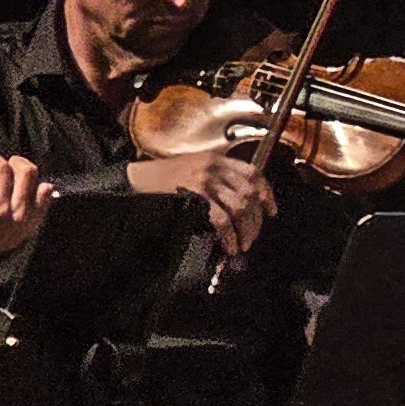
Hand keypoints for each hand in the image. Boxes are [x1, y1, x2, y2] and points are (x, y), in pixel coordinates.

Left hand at [0, 148, 56, 291]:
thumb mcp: (17, 234)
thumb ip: (32, 212)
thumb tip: (46, 187)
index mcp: (29, 221)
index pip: (44, 189)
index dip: (33, 175)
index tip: (20, 170)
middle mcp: (18, 213)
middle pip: (27, 173)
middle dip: (17, 161)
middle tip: (5, 160)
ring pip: (4, 168)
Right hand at [126, 144, 276, 260]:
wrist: (133, 180)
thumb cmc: (162, 180)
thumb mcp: (193, 170)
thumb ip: (217, 181)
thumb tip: (240, 210)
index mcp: (216, 159)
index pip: (253, 173)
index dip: (266, 193)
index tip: (271, 211)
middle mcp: (213, 167)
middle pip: (250, 192)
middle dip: (256, 219)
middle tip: (253, 237)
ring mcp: (204, 180)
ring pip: (240, 206)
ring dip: (246, 229)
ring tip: (242, 245)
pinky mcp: (193, 195)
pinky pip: (221, 218)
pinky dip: (229, 235)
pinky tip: (229, 246)